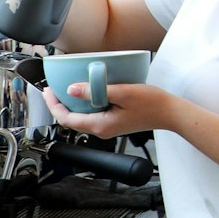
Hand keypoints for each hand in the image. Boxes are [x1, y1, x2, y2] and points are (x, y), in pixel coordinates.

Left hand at [43, 82, 176, 139]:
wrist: (171, 113)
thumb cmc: (152, 104)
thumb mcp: (123, 93)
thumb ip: (96, 91)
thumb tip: (72, 89)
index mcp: (100, 125)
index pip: (67, 119)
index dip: (53, 105)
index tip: (48, 91)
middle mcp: (102, 129)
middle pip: (71, 119)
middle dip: (60, 104)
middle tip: (54, 88)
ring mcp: (108, 126)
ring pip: (81, 116)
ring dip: (72, 103)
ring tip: (67, 88)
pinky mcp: (114, 121)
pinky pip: (93, 114)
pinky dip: (86, 103)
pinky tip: (89, 92)